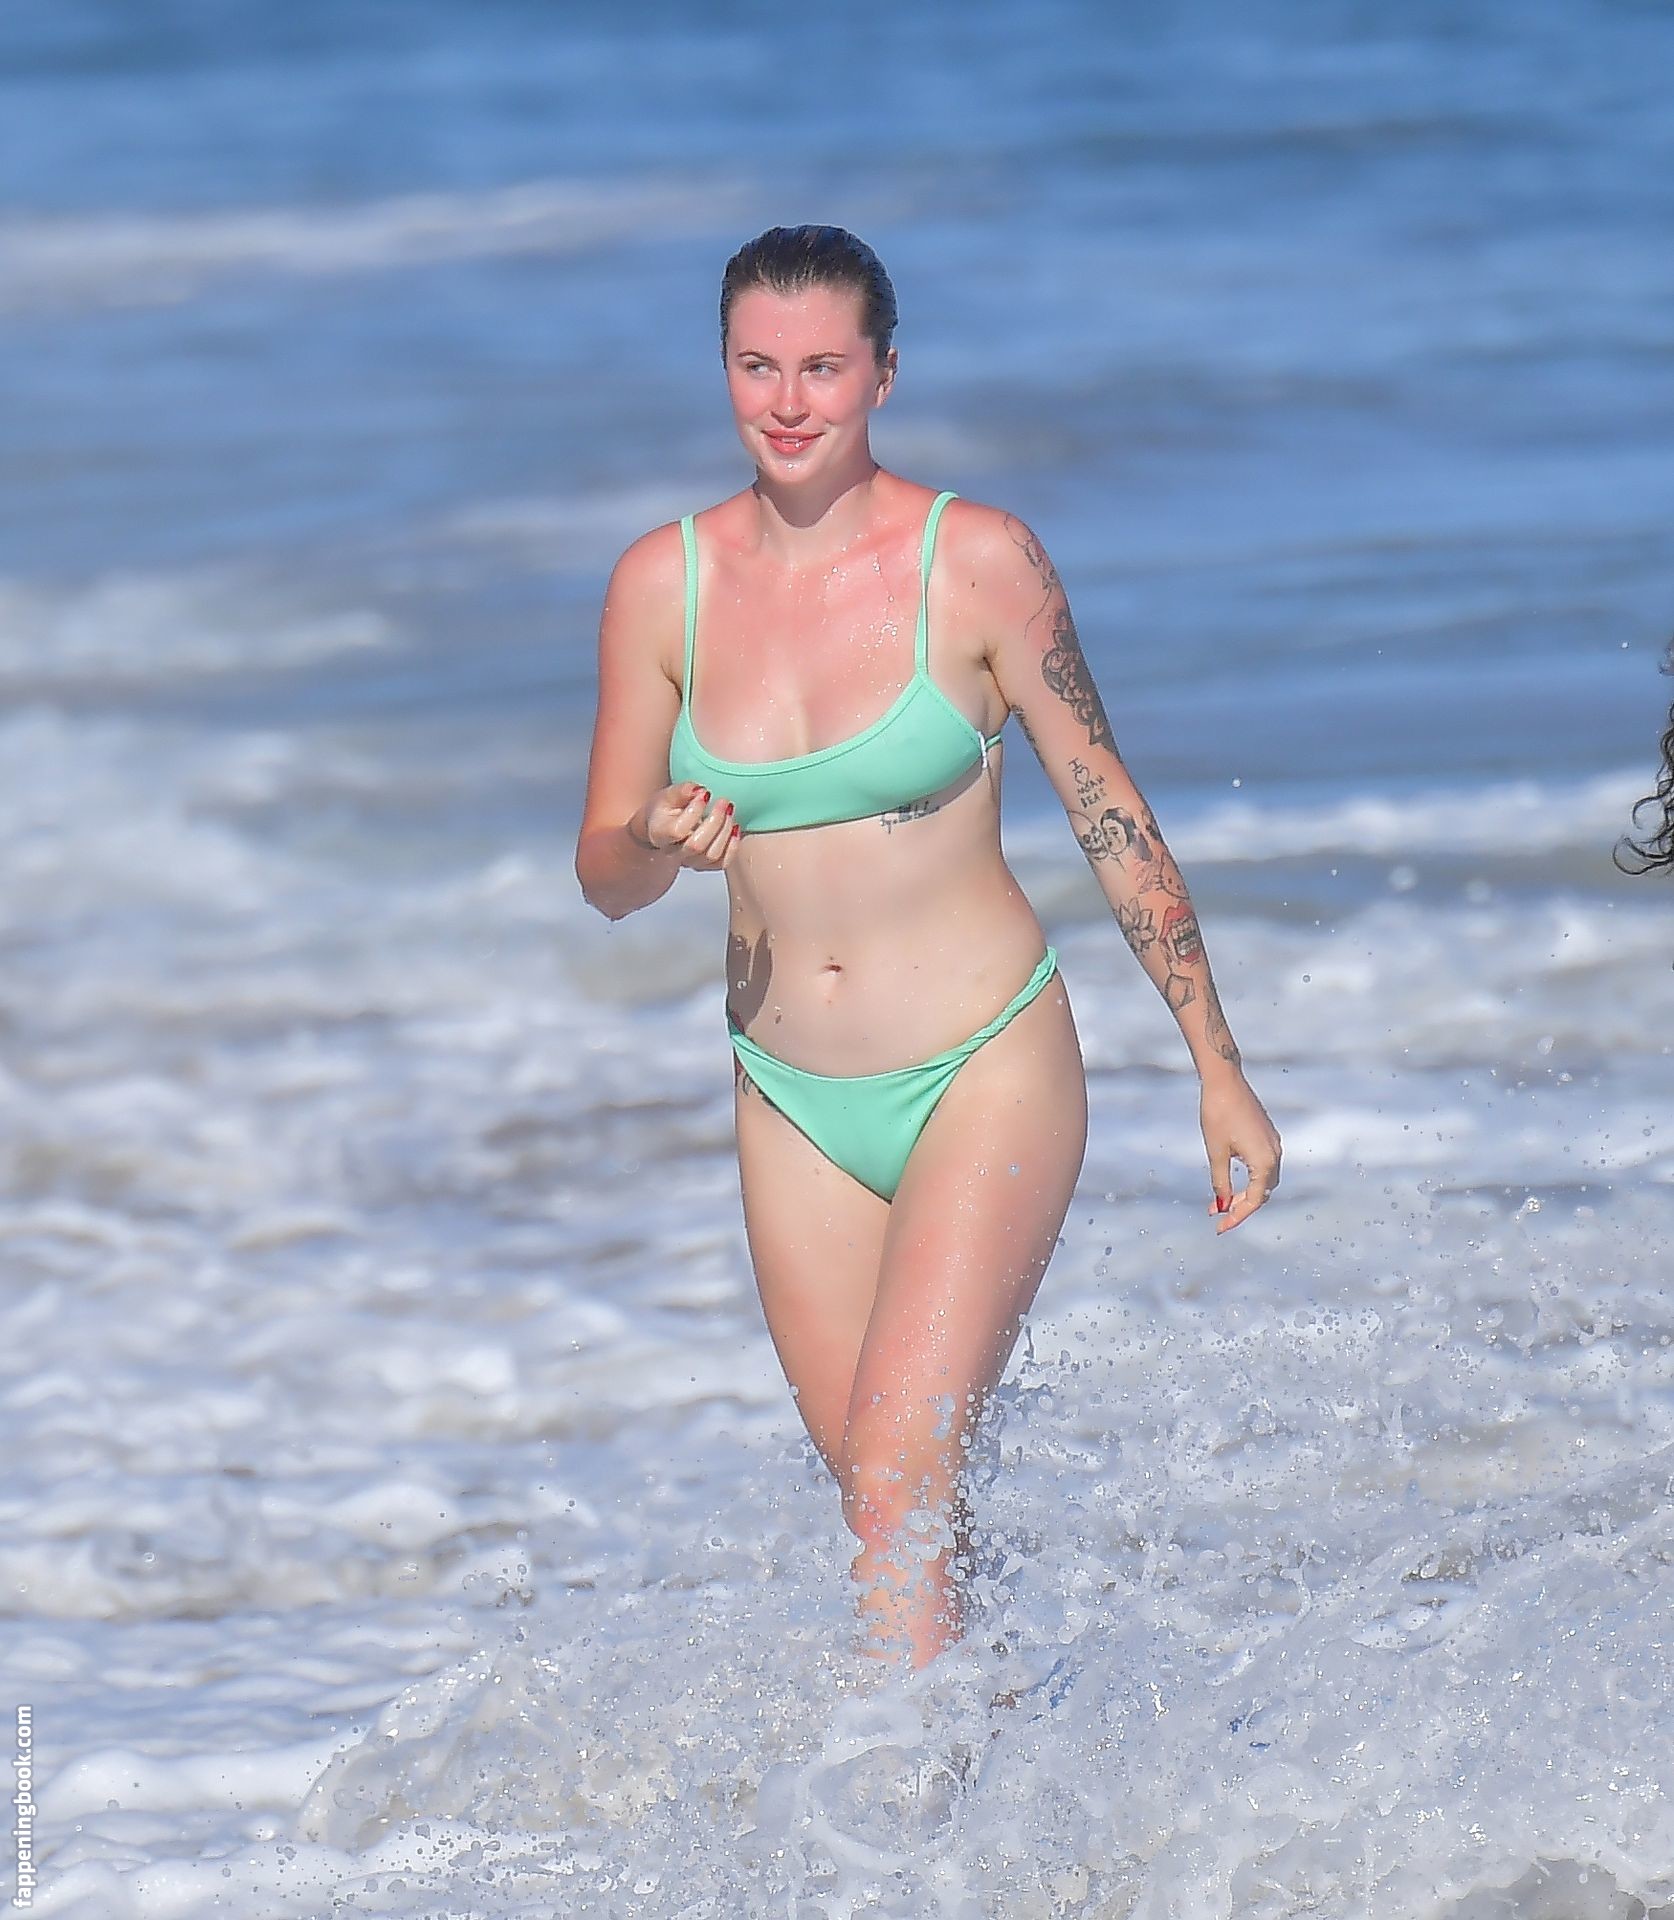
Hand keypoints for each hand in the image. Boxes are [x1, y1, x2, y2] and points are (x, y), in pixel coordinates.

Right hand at [634, 781, 740, 872]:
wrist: (666, 825)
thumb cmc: (666, 809)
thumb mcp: (669, 795)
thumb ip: (683, 791)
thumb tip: (700, 790)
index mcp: (660, 834)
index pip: (677, 831)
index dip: (694, 813)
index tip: (705, 794)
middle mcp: (674, 852)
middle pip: (696, 845)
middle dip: (715, 821)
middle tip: (724, 801)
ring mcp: (691, 861)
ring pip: (711, 855)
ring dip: (726, 832)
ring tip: (730, 811)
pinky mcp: (706, 865)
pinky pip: (723, 862)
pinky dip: (733, 846)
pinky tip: (736, 828)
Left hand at [1200, 1069, 1281, 1233]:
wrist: (1224, 1080)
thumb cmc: (1217, 1114)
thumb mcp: (1216, 1152)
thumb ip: (1221, 1182)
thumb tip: (1221, 1205)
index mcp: (1264, 1161)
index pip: (1254, 1200)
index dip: (1237, 1217)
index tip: (1219, 1227)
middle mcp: (1275, 1154)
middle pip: (1262, 1192)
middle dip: (1240, 1206)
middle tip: (1217, 1215)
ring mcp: (1273, 1143)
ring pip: (1263, 1179)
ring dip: (1244, 1192)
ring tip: (1221, 1201)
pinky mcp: (1267, 1135)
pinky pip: (1263, 1165)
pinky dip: (1249, 1177)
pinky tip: (1232, 1179)